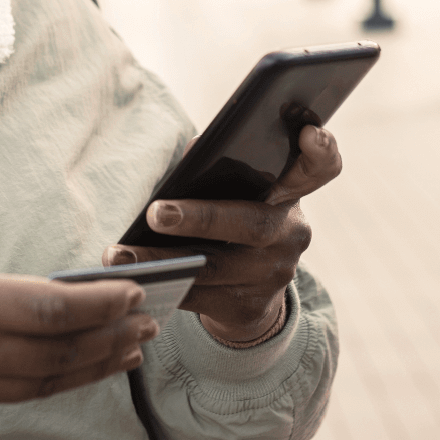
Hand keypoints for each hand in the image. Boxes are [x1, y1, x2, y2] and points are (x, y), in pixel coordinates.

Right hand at [0, 250, 153, 432]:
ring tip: (128, 350)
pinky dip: (42, 380)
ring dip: (89, 368)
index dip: (101, 305)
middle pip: (53, 355)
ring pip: (36, 385)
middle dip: (109, 339)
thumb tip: (35, 300)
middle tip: (149, 323)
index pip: (47, 310)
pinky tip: (67, 367)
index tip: (134, 293)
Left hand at [102, 124, 341, 343]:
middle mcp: (290, 233)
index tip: (308, 133)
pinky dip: (160, 285)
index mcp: (290, 192)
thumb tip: (193, 153)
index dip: (321, 150)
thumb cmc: (232, 219)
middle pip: (251, 224)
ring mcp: (273, 274)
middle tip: (157, 213)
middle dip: (202, 218)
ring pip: (213, 266)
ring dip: (160, 259)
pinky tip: (128, 280)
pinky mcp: (248, 306)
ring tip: (118, 255)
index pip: (321, 167)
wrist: (248, 292)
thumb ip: (221, 167)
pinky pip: (199, 296)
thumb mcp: (238, 190)